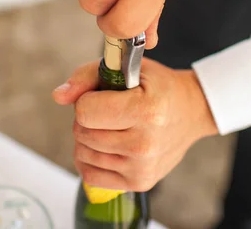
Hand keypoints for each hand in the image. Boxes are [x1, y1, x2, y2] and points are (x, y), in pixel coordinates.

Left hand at [52, 58, 217, 190]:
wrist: (192, 112)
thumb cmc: (158, 87)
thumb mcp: (127, 68)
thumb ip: (87, 76)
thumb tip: (58, 96)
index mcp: (146, 110)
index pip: (85, 112)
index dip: (87, 99)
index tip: (103, 95)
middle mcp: (145, 143)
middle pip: (82, 133)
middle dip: (86, 119)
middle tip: (109, 111)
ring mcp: (142, 167)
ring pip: (82, 154)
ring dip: (87, 138)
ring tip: (110, 126)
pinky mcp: (139, 183)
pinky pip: (90, 176)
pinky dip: (90, 160)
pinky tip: (105, 146)